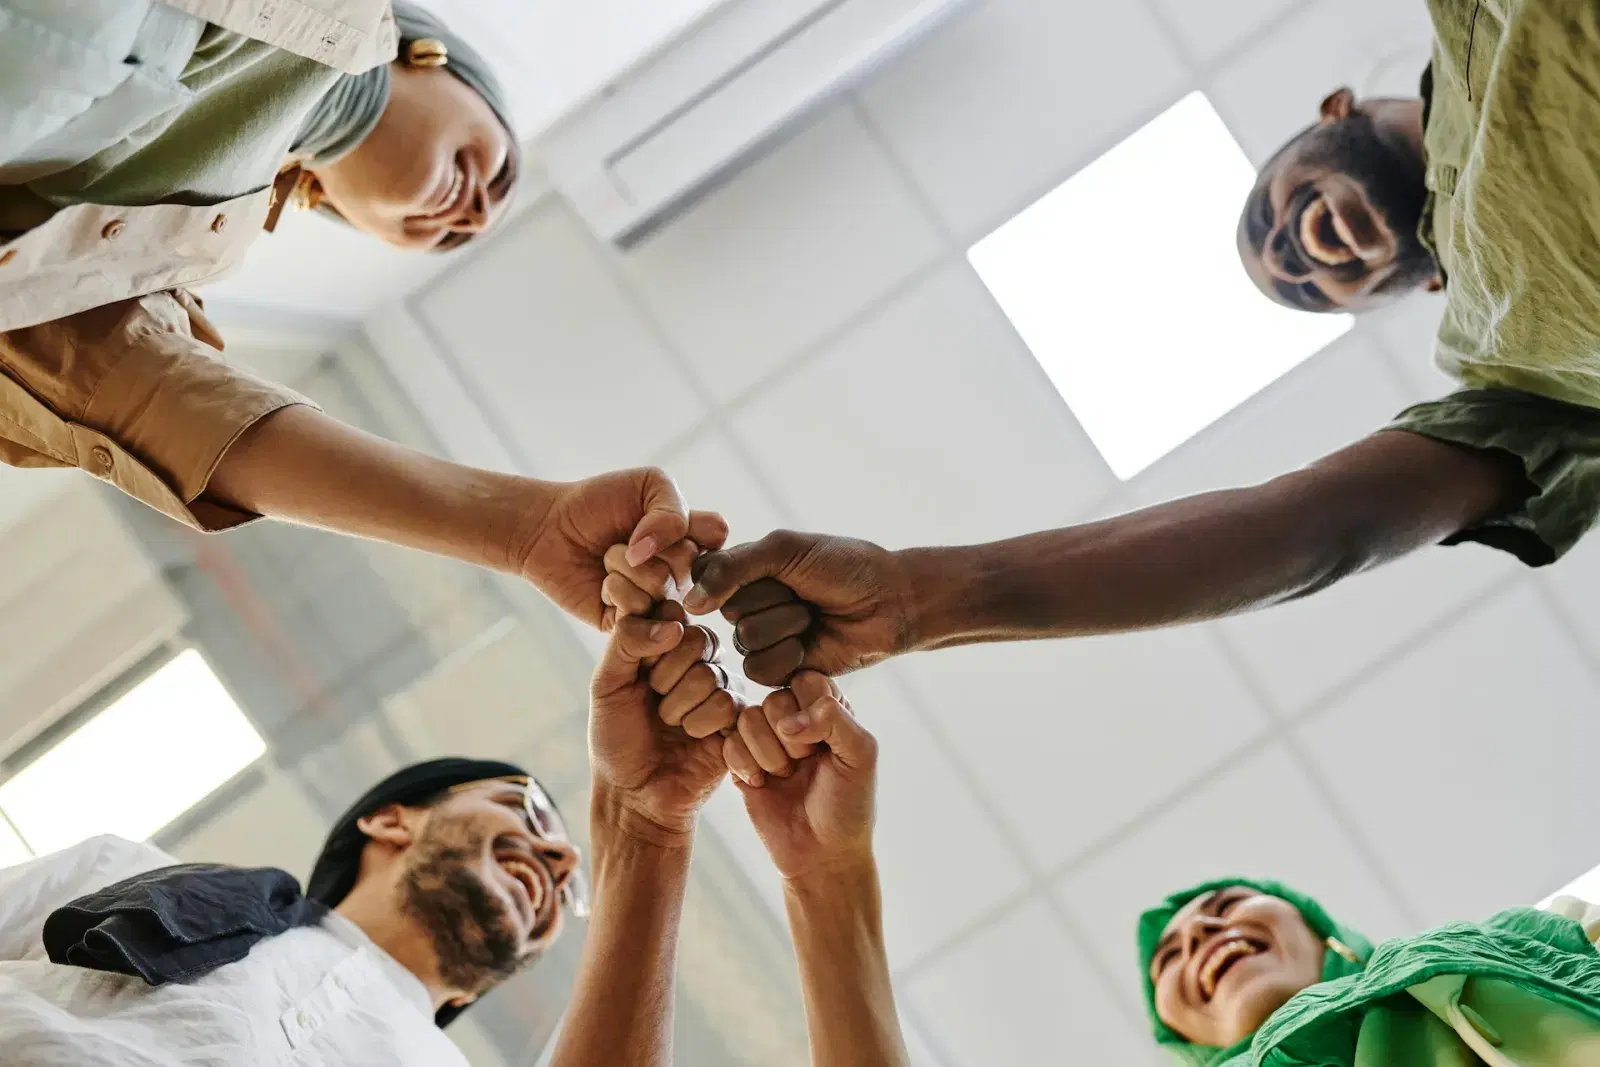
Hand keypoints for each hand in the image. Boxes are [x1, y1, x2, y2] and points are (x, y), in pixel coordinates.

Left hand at [509, 467, 727, 630]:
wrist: (549, 529)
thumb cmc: (598, 503)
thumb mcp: (647, 484)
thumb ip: (673, 510)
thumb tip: (656, 554)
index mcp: (693, 539)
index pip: (716, 535)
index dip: (686, 525)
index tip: (660, 520)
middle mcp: (683, 574)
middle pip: (688, 562)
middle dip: (646, 544)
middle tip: (624, 540)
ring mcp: (660, 601)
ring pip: (662, 587)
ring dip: (624, 565)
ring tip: (608, 560)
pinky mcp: (635, 625)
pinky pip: (639, 612)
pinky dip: (614, 589)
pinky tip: (602, 585)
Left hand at [589, 604, 742, 844]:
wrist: (635, 793)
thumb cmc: (616, 738)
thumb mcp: (606, 685)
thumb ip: (626, 642)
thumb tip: (672, 624)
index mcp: (664, 642)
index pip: (671, 612)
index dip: (650, 644)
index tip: (636, 672)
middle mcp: (696, 659)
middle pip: (697, 639)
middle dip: (665, 678)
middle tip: (654, 701)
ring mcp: (720, 686)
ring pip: (710, 674)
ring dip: (679, 708)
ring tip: (670, 725)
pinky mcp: (738, 716)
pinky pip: (726, 703)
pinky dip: (699, 725)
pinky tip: (691, 737)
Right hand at [683, 531, 912, 685]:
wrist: (891, 602)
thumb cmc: (844, 566)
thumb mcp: (786, 551)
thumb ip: (733, 569)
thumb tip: (690, 603)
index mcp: (745, 568)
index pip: (703, 574)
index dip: (727, 576)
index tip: (768, 567)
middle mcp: (748, 603)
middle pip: (727, 611)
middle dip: (772, 600)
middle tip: (804, 593)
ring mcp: (764, 637)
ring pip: (744, 642)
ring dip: (785, 627)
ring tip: (813, 617)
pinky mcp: (781, 670)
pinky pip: (760, 671)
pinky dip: (790, 656)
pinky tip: (813, 644)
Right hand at [722, 672, 877, 879]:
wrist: (821, 854)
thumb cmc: (848, 804)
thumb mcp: (861, 755)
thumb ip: (834, 718)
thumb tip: (787, 720)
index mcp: (826, 707)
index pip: (806, 680)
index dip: (811, 712)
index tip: (825, 745)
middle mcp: (794, 717)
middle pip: (773, 699)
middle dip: (790, 740)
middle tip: (805, 765)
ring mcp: (764, 739)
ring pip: (748, 719)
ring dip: (768, 755)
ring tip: (784, 776)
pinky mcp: (739, 760)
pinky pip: (727, 743)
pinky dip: (745, 766)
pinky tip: (761, 785)